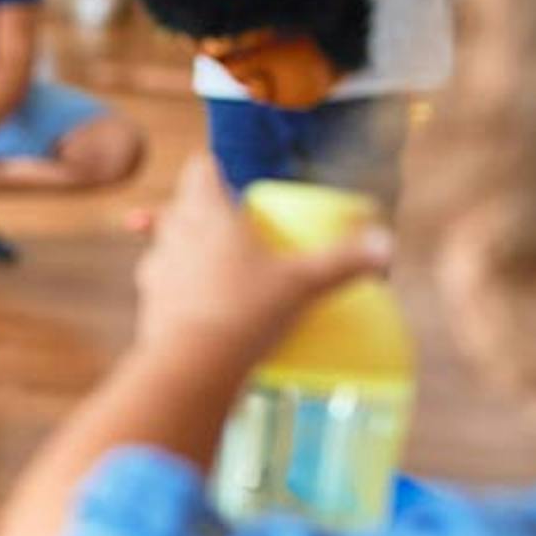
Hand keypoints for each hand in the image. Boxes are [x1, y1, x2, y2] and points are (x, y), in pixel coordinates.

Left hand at [132, 156, 389, 357]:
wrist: (192, 365)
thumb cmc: (248, 311)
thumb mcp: (304, 284)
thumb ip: (345, 262)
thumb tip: (388, 245)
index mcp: (208, 213)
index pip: (201, 170)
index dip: (213, 171)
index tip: (227, 180)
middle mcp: (174, 234)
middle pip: (180, 206)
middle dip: (201, 211)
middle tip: (229, 227)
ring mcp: (155, 269)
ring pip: (164, 246)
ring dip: (184, 251)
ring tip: (214, 268)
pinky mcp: (148, 305)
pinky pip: (159, 286)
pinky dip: (176, 290)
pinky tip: (200, 307)